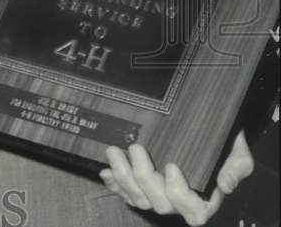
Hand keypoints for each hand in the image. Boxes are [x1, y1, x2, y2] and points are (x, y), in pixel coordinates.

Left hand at [101, 133, 253, 225]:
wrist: (203, 133)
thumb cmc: (222, 145)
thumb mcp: (238, 153)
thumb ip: (236, 167)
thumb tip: (225, 184)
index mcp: (203, 200)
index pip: (191, 210)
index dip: (179, 192)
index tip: (172, 165)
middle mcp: (178, 203)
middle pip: (159, 203)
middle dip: (143, 177)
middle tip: (135, 148)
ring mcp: (157, 196)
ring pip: (138, 199)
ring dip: (123, 177)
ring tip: (114, 152)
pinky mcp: (140, 188)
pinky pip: (124, 193)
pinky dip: (114, 183)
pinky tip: (105, 171)